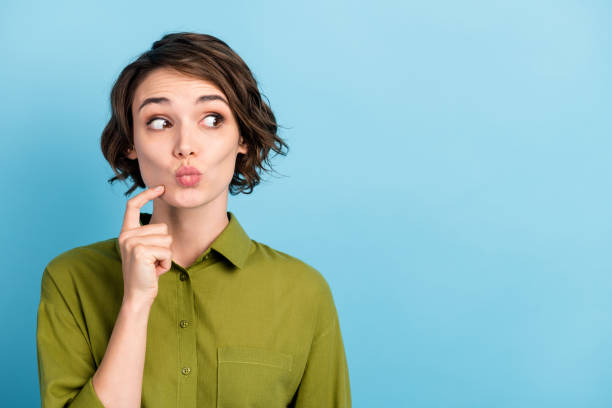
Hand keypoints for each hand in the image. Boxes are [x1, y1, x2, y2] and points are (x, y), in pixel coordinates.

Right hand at [117, 185, 172, 304]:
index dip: (146, 195)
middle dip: (164, 246)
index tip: (160, 187)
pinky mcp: (141, 251)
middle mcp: (126, 235)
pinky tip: (155, 271)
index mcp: (126, 233)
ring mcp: (132, 243)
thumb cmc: (146, 274)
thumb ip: (149, 235)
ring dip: (166, 256)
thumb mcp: (145, 250)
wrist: (138, 295)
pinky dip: (166, 263)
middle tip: (152, 261)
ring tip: (153, 266)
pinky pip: (167, 251)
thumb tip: (164, 224)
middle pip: (162, 227)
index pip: (132, 206)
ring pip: (167, 239)